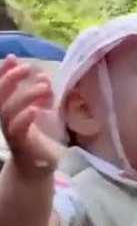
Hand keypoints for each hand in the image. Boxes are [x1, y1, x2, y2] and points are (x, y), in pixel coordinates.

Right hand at [0, 55, 58, 172]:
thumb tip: (41, 75)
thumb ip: (37, 95)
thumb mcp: (38, 112)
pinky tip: (36, 110)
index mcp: (7, 109)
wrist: (36, 168)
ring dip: (25, 96)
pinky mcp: (20, 144)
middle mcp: (4, 119)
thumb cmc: (36, 138)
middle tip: (27, 68)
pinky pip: (17, 129)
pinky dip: (25, 117)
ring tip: (44, 87)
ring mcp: (10, 132)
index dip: (3, 72)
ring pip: (8, 111)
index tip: (12, 57)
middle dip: (11, 79)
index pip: (0, 88)